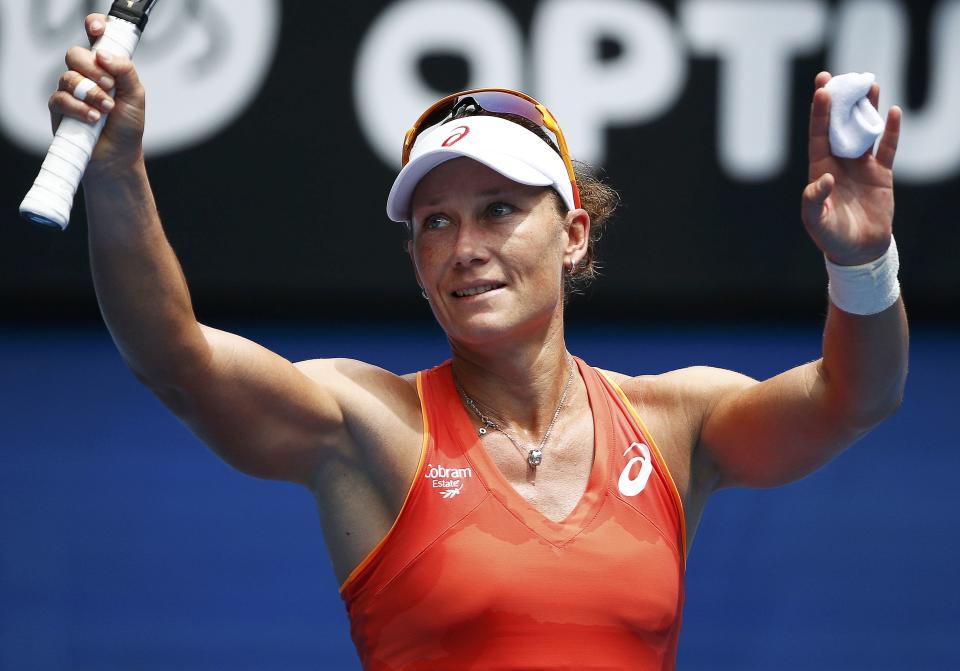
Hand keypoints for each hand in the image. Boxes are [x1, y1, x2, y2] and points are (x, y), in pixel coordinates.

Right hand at [47, 13, 145, 172]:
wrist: (118, 156)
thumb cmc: (127, 126)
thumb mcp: (136, 96)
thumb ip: (125, 72)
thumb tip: (103, 53)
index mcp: (105, 68)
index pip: (96, 40)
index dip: (94, 28)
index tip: (97, 29)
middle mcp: (86, 76)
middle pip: (75, 54)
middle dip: (92, 69)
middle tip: (109, 86)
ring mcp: (70, 91)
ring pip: (68, 76)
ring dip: (90, 93)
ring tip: (106, 109)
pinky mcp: (59, 108)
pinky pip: (60, 98)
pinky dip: (79, 108)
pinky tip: (93, 119)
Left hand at [801, 71, 900, 265]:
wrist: (858, 250)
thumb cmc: (831, 236)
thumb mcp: (816, 220)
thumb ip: (814, 200)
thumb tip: (824, 177)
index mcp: (820, 169)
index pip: (819, 134)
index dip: (820, 113)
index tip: (822, 90)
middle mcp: (839, 162)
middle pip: (839, 125)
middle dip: (839, 101)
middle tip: (837, 75)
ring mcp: (861, 166)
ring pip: (864, 130)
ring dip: (866, 108)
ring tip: (869, 82)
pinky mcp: (881, 174)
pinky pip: (888, 148)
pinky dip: (892, 131)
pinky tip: (893, 111)